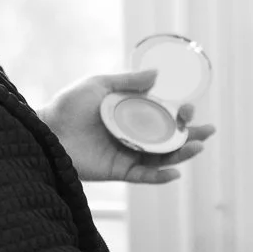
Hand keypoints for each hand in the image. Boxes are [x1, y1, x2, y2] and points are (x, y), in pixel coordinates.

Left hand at [40, 68, 215, 183]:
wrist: (45, 132)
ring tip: (197, 147)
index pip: (163, 114)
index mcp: (130, 113)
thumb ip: (128, 81)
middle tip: (207, 131)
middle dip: (190, 134)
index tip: (190, 108)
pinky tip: (174, 172)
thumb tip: (158, 75)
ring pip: (161, 157)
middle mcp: (132, 135)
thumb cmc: (67, 106)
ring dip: (181, 154)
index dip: (180, 113)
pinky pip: (143, 176)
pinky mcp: (118, 171)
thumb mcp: (98, 85)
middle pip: (168, 137)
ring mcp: (127, 154)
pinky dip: (160, 176)